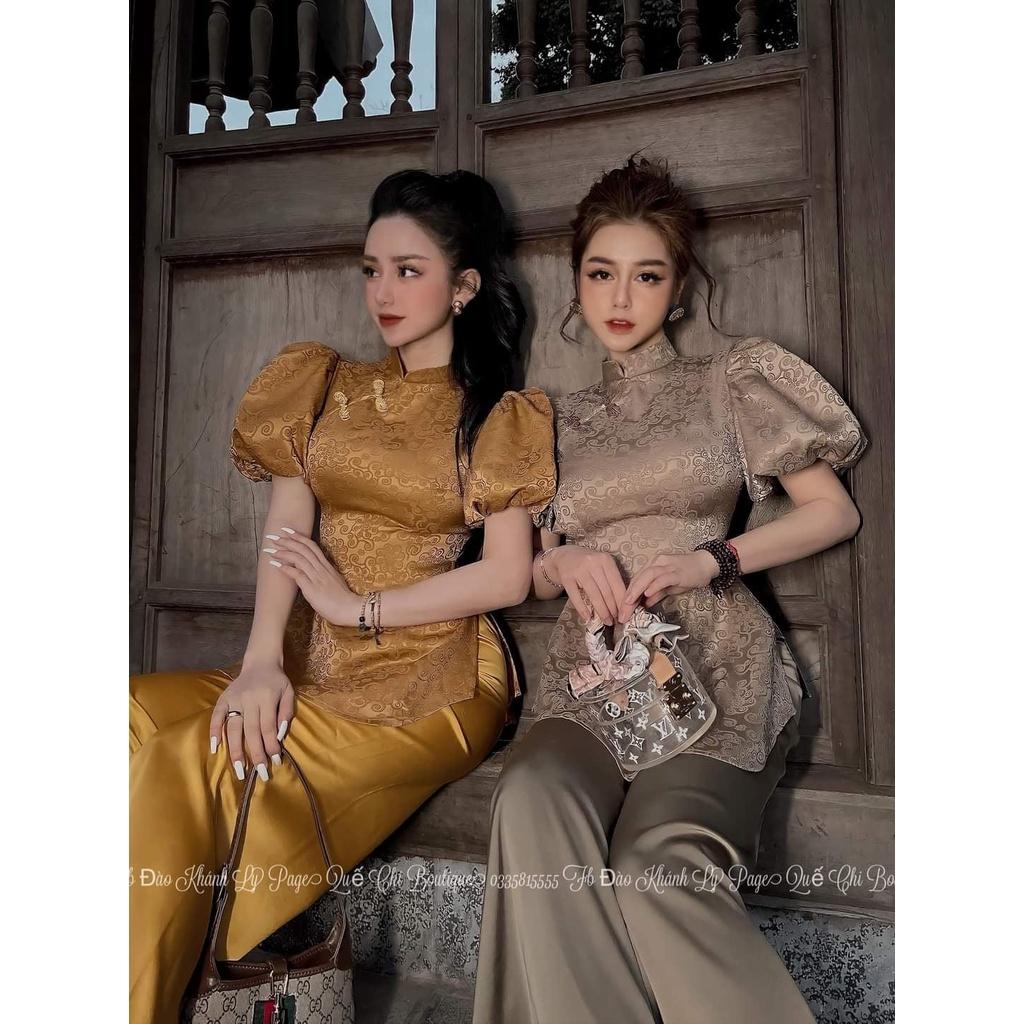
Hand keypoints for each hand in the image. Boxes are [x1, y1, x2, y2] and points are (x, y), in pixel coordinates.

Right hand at [210, 662, 294, 781]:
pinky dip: (215, 731)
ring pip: (234, 728)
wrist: (260, 662)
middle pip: (252, 732)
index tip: (276, 762)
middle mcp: (249, 700)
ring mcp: (234, 700)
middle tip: (260, 774)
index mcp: (267, 698)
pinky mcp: (224, 698)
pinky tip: (215, 748)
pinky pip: (216, 716)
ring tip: (239, 770)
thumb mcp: (289, 692)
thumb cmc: (277, 681)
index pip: (268, 727)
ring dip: (236, 751)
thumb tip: (279, 735)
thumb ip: (286, 712)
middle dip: (256, 755)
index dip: (272, 746)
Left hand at [262, 527, 358, 625]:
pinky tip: (276, 565)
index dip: (299, 537)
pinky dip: (286, 568)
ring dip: (284, 553)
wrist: (349, 608)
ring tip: (271, 550)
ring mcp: (317, 578)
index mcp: (327, 566)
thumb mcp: (333, 581)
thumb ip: (322, 573)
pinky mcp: (312, 589)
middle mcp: (322, 569)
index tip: (288, 531)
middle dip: (288, 541)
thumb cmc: (342, 598)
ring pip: (299, 559)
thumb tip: (311, 570)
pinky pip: (298, 575)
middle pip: (304, 549)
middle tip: (275, 536)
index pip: (312, 546)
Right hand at [547, 545, 627, 626]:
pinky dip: (583, 610)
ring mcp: (579, 570)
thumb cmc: (588, 564)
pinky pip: (577, 597)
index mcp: (606, 560)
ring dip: (602, 612)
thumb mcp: (603, 566)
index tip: (625, 614)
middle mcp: (593, 563)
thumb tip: (623, 605)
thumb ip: (612, 580)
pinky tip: (588, 618)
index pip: (618, 585)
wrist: (565, 556)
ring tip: (606, 621)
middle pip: (607, 591)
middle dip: (613, 610)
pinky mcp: (566, 578)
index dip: (622, 602)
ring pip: (594, 596)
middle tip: (616, 621)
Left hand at [619, 552, 718, 620]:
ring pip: (648, 576)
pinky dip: (654, 585)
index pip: (636, 580)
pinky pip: (663, 578)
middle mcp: (657, 562)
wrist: (707, 563)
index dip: (627, 595)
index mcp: (653, 565)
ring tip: (629, 603)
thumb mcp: (670, 586)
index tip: (622, 610)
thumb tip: (645, 604)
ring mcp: (667, 566)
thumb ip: (657, 593)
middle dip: (628, 595)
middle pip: (639, 578)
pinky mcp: (677, 571)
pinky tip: (647, 593)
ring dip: (636, 590)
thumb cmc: (688, 574)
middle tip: (622, 611)